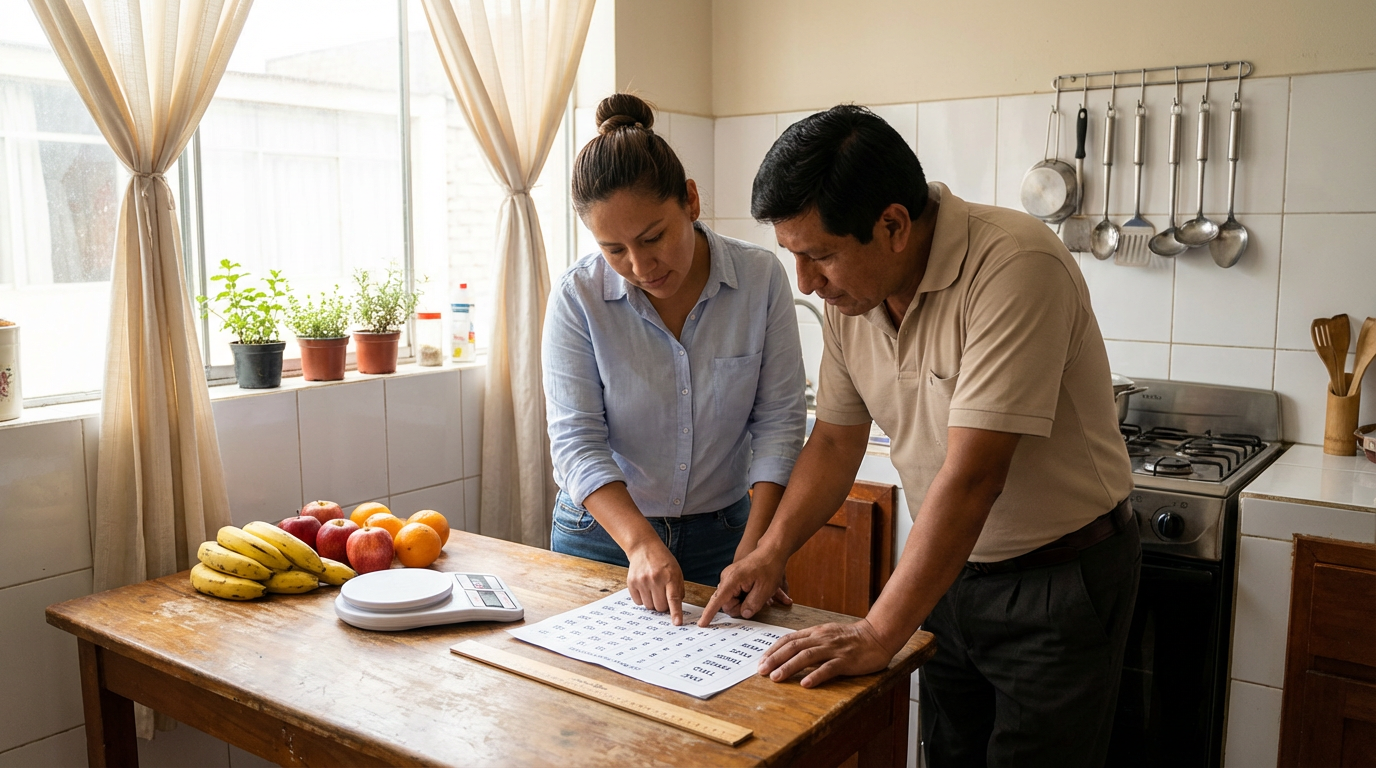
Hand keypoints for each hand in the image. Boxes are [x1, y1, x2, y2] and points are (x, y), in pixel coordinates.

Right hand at [626, 541, 684, 624]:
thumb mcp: (676, 571)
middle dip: (663, 605)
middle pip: (660, 607)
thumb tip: (675, 607)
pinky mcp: (632, 583)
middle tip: (663, 595)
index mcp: (670, 576)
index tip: (677, 623)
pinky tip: (645, 587)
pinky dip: (643, 599)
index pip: (673, 598)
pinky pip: (639, 602)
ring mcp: (642, 581)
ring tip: (654, 589)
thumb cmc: (663, 560)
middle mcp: (655, 579)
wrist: (644, 547)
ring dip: (653, 602)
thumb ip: (678, 589)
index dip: (676, 612)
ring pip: (649, 606)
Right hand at [699, 547, 786, 625]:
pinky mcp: (733, 579)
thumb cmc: (769, 568)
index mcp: (732, 580)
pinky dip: (747, 597)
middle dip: (742, 607)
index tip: (701, 624)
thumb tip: (744, 614)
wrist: (771, 552)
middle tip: (758, 600)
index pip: (717, 600)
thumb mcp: (765, 590)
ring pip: (733, 600)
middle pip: (728, 604)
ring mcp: (729, 578)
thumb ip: (752, 605)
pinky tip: (759, 592)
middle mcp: (726, 578)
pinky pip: (736, 595)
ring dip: (746, 602)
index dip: (709, 614)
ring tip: (761, 594)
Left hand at [758, 619, 894, 687]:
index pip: (789, 639)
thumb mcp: (827, 634)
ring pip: (807, 656)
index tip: (761, 661)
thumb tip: (789, 651)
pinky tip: (806, 683)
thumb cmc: (852, 637)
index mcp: (816, 632)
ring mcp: (834, 649)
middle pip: (794, 647)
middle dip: (775, 659)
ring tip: (776, 678)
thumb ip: (810, 641)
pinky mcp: (846, 660)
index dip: (773, 650)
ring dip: (789, 667)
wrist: (877, 635)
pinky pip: (829, 668)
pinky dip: (816, 675)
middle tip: (761, 671)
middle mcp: (822, 639)